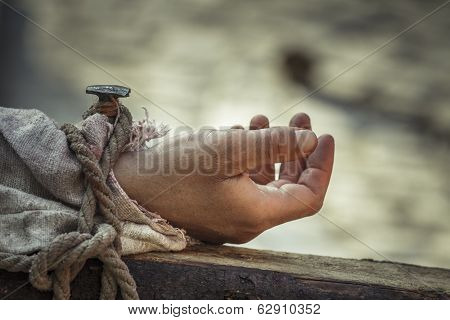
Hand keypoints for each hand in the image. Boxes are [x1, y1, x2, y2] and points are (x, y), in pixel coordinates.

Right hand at [114, 113, 333, 243]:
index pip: (309, 197)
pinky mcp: (213, 203)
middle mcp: (246, 219)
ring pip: (264, 181)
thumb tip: (310, 140)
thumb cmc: (174, 169)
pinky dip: (248, 156)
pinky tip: (237, 132)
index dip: (322, 166)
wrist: (125, 185)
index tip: (324, 135)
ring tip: (263, 118)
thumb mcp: (228, 148)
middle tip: (300, 118)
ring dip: (271, 149)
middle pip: (289, 188)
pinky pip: (242, 180)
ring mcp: (229, 213)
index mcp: (256, 214)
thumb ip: (273, 144)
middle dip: (298, 151)